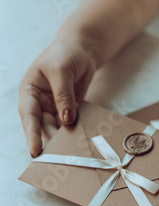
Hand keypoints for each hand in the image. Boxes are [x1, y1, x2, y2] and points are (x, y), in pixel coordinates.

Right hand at [19, 34, 96, 157]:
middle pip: (43, 125)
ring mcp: (54, 106)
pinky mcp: (69, 108)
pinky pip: (71, 122)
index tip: (35, 151)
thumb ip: (63, 96)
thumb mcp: (61, 71)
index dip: (31, 134)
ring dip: (64, 138)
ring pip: (57, 127)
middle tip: (59, 157)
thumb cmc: (65, 53)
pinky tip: (83, 139)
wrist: (82, 47)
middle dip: (50, 140)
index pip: (28, 116)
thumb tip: (67, 120)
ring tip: (73, 151)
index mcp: (30, 91)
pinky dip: (75, 131)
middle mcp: (39, 102)